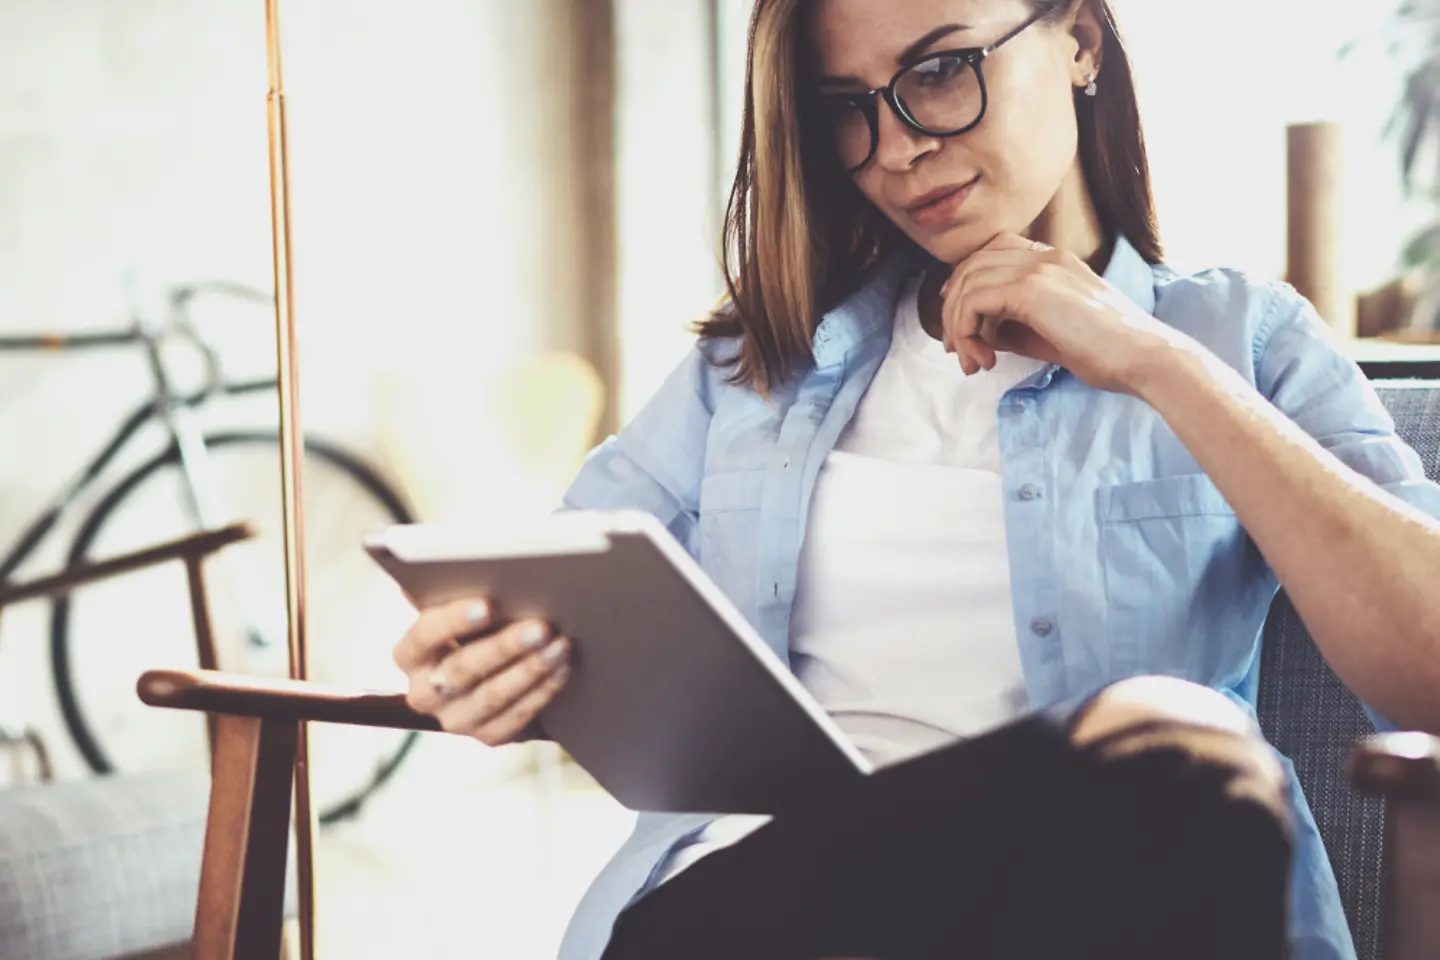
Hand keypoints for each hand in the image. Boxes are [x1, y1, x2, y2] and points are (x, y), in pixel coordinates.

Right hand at [393, 597, 571, 745]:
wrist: (500, 666)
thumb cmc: (479, 625)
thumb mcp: (463, 604)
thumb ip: (452, 586)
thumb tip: (444, 563)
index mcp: (409, 655)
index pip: (422, 637)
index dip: (453, 621)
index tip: (488, 604)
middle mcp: (425, 693)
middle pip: (461, 670)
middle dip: (504, 646)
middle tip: (540, 626)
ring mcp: (456, 719)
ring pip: (491, 697)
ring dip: (530, 670)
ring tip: (560, 645)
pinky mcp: (488, 736)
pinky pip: (515, 718)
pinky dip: (542, 691)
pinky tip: (563, 668)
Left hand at [938, 232, 1190, 394]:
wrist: (1144, 357)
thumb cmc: (1109, 354)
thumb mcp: (1053, 336)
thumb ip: (1017, 329)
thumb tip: (985, 334)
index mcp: (1055, 260)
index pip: (995, 249)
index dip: (967, 278)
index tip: (958, 315)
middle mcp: (1045, 256)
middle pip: (973, 264)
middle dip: (954, 308)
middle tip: (957, 350)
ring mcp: (1038, 268)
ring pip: (967, 283)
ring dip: (958, 327)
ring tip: (971, 362)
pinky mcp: (1031, 290)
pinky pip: (973, 301)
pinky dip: (965, 332)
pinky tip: (983, 359)